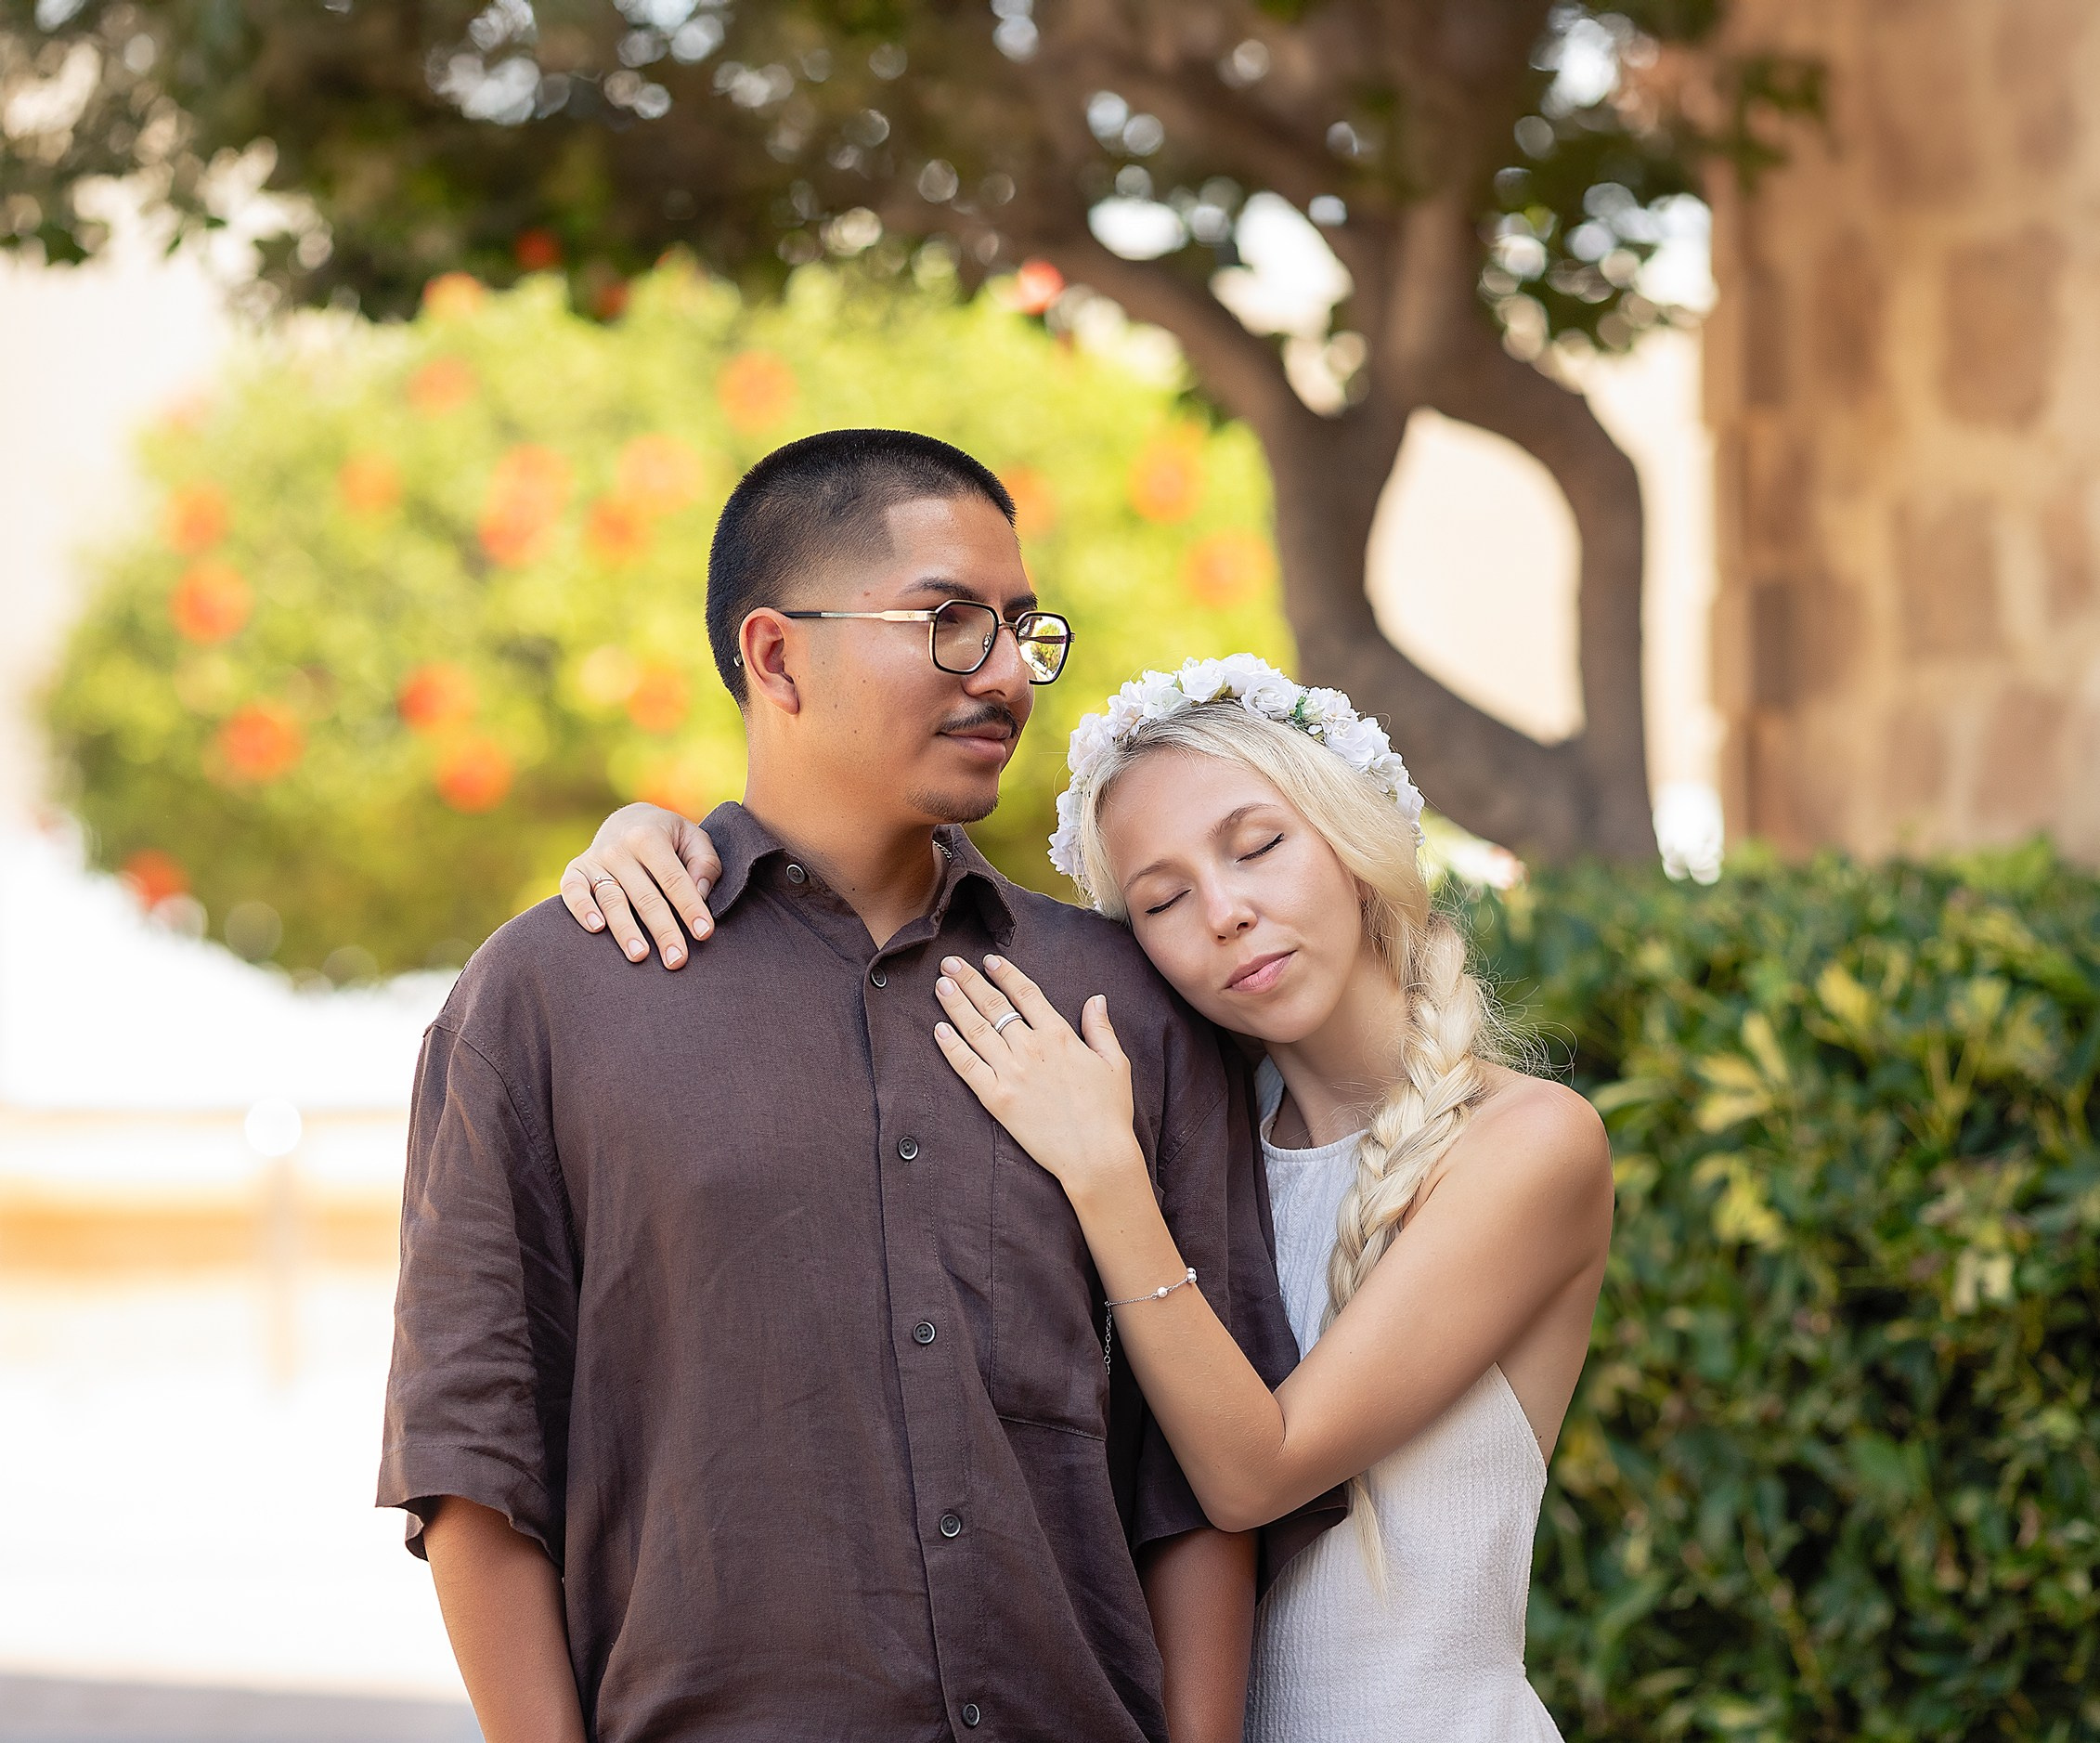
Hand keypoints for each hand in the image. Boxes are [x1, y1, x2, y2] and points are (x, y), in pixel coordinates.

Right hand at [558, 803, 721, 968]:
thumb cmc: (668, 837)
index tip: (704, 933)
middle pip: (644, 896)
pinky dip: (581, 909)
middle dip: (663, 930)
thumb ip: (703, 863)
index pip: (673, 879)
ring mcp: (595, 860)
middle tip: (677, 960)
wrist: (627, 820)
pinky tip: (596, 929)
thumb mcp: (693, 838)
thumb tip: (700, 894)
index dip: (690, 907)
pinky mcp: (576, 871)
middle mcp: (619, 848)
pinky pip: (572, 891)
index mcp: (649, 836)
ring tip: (640, 956)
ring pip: (612, 900)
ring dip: (625, 930)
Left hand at [933, 955, 1143, 1198]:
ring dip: (955, 1005)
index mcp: (1059, 1036)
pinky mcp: (997, 1099)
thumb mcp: (1115, 1064)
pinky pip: (967, 1067)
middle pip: (994, 1006)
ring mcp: (1011, 1073)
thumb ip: (1100, 1029)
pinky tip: (938, 1030)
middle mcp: (1031, 1048)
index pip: (1026, 994)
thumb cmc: (1110, 1112)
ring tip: (940, 985)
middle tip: (950, 963)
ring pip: (976, 1030)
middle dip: (969, 981)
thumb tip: (1096, 998)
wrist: (1096, 1155)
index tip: (989, 960)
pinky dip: (951, 1047)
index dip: (1005, 974)